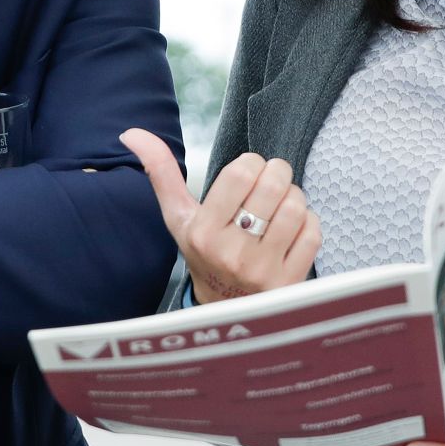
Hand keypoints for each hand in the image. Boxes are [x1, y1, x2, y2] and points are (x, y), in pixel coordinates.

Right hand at [120, 128, 320, 304]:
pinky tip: (292, 230)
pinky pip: (313, 233)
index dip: (252, 163)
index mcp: (202, 232)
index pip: (241, 173)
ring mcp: (262, 271)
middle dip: (277, 173)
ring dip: (294, 197)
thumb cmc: (202, 253)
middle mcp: (231, 253)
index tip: (247, 173)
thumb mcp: (178, 217)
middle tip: (271, 182)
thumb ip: (160, 171)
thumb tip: (131, 133)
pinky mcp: (289, 283)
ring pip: (296, 207)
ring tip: (281, 205)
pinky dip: (308, 223)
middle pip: (273, 185)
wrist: (224, 312)